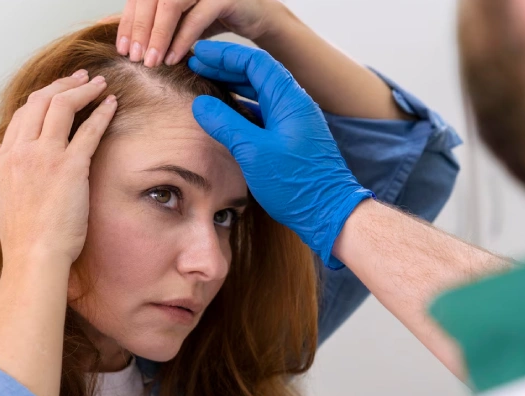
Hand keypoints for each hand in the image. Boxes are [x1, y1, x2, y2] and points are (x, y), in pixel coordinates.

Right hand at [0, 70, 116, 266]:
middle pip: (39, 102)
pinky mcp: (70, 167)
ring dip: (82, 89)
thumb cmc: (24, 239)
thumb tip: (15, 171)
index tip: (58, 92)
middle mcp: (21, 151)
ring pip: (61, 106)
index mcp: (4, 159)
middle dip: (62, 85)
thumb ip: (9, 179)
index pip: (22, 115)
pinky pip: (88, 130)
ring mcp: (44, 156)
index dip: (42, 99)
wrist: (33, 255)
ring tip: (99, 84)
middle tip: (81, 78)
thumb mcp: (4, 201)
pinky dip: (101, 112)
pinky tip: (111, 104)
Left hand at [115, 0, 283, 66]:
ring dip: (158, 36)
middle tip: (134, 58)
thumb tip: (117, 36)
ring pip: (170, 5)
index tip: (123, 48)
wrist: (256, 16)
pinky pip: (196, 18)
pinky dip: (182, 40)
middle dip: (141, 31)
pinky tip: (173, 58)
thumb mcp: (178, 20)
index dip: (129, 22)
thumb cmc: (213, 17)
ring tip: (151, 62)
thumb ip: (153, 24)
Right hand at [188, 41, 374, 268]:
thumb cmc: (296, 184)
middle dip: (225, 67)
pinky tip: (226, 112)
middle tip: (196, 65)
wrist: (328, 212)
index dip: (225, 55)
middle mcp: (295, 105)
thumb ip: (226, 124)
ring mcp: (294, 122)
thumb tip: (200, 103)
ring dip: (233, 85)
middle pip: (257, 73)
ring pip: (260, 93)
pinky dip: (242, 106)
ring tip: (206, 83)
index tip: (199, 53)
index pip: (255, 62)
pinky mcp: (291, 138)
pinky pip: (263, 112)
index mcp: (290, 100)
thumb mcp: (254, 152)